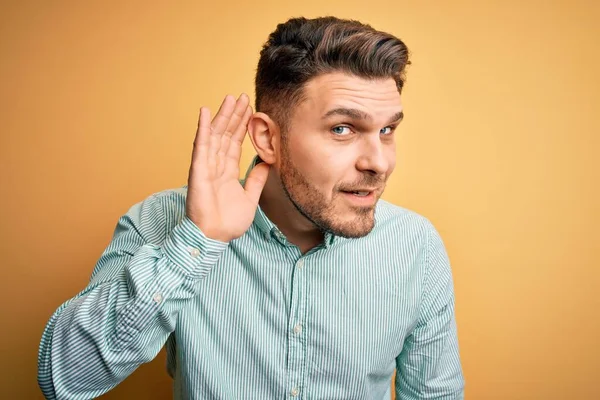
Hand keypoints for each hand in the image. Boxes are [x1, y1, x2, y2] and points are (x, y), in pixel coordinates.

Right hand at [186, 94, 269, 241]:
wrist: (214, 237)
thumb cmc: (228, 222)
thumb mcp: (250, 197)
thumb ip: (257, 179)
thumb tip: (267, 163)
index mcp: (227, 172)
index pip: (235, 143)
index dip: (242, 126)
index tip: (250, 110)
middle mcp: (215, 166)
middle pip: (226, 135)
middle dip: (234, 116)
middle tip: (242, 97)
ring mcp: (206, 167)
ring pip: (215, 135)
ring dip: (222, 116)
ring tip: (230, 98)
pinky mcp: (198, 170)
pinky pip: (201, 146)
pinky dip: (202, 128)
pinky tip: (204, 112)